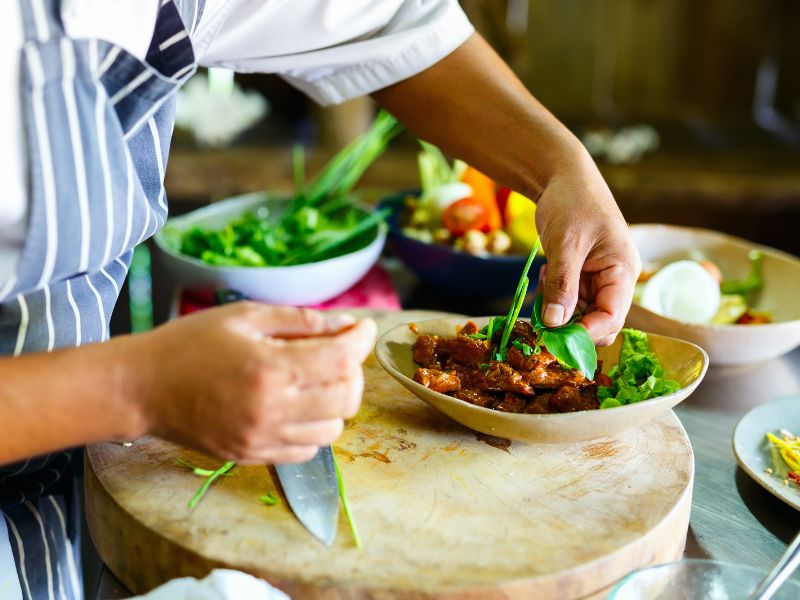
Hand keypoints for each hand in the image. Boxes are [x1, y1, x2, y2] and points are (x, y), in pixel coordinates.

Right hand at [127, 303, 375, 463]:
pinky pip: (308, 450)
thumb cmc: (190, 343)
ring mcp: (262, 439)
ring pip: (333, 428)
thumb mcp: (245, 317)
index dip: (361, 339)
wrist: (143, 388)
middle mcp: (271, 409)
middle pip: (346, 397)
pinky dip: (315, 426)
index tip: (363, 327)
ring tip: (316, 379)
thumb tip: (345, 325)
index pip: (341, 359)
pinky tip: (298, 404)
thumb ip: (299, 320)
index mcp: (269, 368)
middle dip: (352, 370)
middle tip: (338, 351)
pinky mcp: (253, 456)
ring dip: (336, 401)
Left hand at [534, 153, 640, 344]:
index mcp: (623, 271)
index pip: (612, 317)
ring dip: (558, 308)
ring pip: (579, 314)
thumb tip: (555, 325)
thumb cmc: (572, 202)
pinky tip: (547, 272)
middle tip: (542, 317)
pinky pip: (567, 300)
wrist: (561, 177)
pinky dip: (553, 296)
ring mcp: (597, 279)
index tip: (557, 340)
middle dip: (570, 324)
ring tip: (546, 278)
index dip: (587, 333)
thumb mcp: (566, 244)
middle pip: (597, 321)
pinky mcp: (580, 276)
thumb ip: (563, 285)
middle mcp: (614, 280)